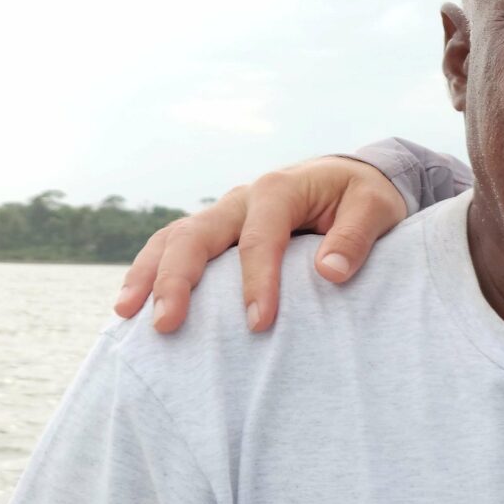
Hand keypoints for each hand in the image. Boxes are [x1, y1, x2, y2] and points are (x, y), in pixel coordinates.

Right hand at [115, 156, 407, 333]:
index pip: (261, 240)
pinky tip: (134, 304)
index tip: (258, 325)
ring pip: (174, 238)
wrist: (352, 177)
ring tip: (127, 315)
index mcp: (278, 190)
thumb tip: (328, 272)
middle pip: (197, 236)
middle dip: (177, 280)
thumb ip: (355, 238)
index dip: (258, 283)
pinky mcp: (217, 230)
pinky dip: (151, 271)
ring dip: (148, 274)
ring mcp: (224, 213)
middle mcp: (241, 198)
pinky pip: (175, 246)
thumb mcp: (375, 209)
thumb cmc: (365, 197)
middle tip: (166, 326)